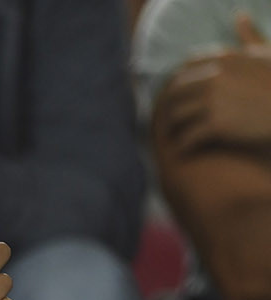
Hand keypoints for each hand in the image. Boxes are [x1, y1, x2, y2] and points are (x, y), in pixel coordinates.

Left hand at [162, 14, 270, 155]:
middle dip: (171, 107)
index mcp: (224, 58)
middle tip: (171, 119)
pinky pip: (188, 137)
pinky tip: (185, 151)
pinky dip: (184, 146)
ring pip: (177, 116)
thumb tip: (239, 15)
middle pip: (176, 93)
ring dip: (173, 128)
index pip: (186, 68)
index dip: (181, 83)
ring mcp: (213, 101)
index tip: (182, 96)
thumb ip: (249, 36)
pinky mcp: (216, 125)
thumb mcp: (266, 52)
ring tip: (176, 136)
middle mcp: (214, 77)